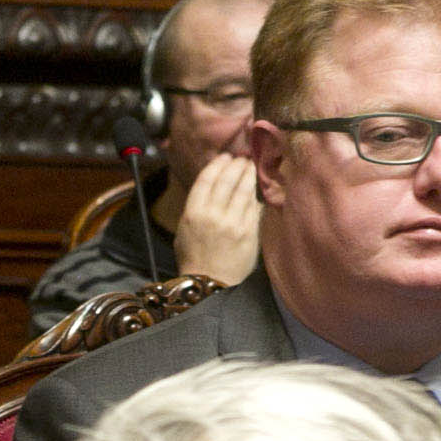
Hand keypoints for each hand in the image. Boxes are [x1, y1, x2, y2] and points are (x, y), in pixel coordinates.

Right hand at [171, 152, 261, 284]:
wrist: (209, 283)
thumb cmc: (193, 257)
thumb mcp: (185, 229)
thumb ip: (198, 207)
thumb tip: (215, 187)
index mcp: (193, 213)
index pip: (207, 179)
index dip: (218, 164)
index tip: (225, 157)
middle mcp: (213, 215)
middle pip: (227, 181)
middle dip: (237, 165)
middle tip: (243, 158)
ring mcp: (233, 223)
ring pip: (244, 191)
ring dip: (248, 175)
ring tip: (251, 167)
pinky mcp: (249, 232)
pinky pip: (254, 208)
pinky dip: (255, 197)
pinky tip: (255, 191)